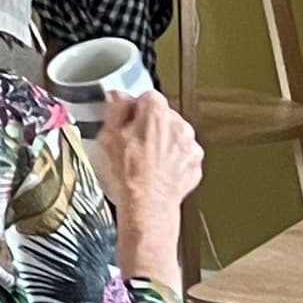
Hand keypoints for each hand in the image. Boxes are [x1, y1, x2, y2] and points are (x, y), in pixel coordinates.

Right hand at [93, 88, 203, 282]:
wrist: (147, 206)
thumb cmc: (128, 175)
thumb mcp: (108, 136)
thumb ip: (116, 109)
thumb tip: (118, 97)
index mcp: (156, 113)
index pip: (147, 96)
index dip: (134, 108)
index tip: (126, 119)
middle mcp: (179, 125)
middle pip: (163, 115)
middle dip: (150, 125)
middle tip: (132, 143)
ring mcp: (190, 146)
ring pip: (175, 135)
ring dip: (163, 143)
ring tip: (144, 160)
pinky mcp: (195, 165)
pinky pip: (182, 155)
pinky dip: (172, 161)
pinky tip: (157, 171)